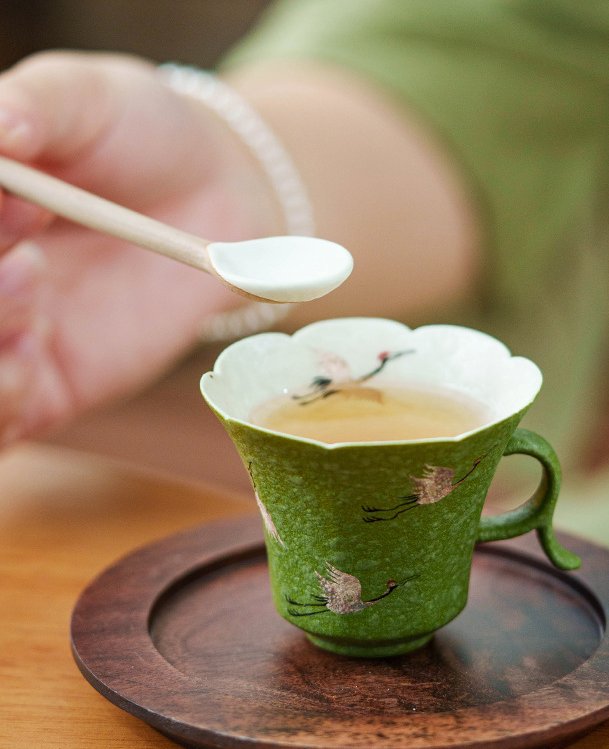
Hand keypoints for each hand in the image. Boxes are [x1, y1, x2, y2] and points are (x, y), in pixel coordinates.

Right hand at [0, 51, 276, 446]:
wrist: (222, 196)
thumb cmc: (145, 135)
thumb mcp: (88, 99)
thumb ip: (38, 108)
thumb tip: (0, 125)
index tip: (15, 197)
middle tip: (30, 253)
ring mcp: (7, 338)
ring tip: (33, 290)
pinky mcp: (50, 388)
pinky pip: (5, 424)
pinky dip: (3, 400)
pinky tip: (34, 354)